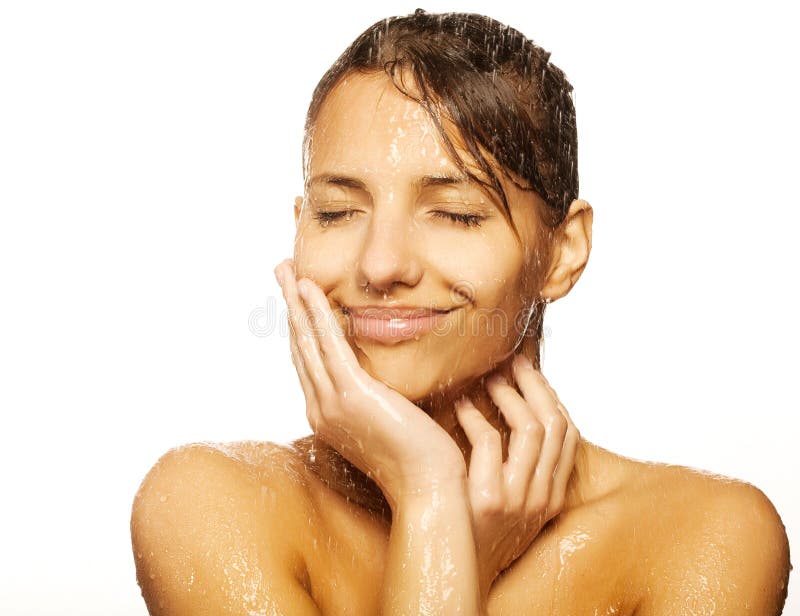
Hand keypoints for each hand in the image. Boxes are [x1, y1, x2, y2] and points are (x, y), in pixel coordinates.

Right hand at [274, 258, 466, 509]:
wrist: (430, 491)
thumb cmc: (420, 461)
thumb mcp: (391, 422)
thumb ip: (379, 398)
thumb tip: (386, 379)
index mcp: (328, 415)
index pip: (310, 361)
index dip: (302, 326)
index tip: (299, 297)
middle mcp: (320, 409)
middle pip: (299, 346)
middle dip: (289, 306)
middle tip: (281, 271)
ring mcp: (331, 404)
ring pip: (306, 341)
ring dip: (295, 301)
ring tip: (285, 269)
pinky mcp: (351, 396)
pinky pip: (327, 345)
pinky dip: (316, 314)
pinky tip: (308, 289)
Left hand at [454, 355, 580, 598]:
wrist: (451, 571)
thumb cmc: (474, 529)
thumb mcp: (512, 503)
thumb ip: (520, 466)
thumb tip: (515, 411)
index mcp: (553, 497)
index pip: (569, 434)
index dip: (550, 395)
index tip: (530, 369)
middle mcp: (542, 498)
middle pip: (555, 423)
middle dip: (534, 385)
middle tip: (510, 361)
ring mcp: (518, 501)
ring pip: (530, 427)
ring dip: (507, 395)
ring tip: (485, 377)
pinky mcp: (487, 501)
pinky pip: (489, 442)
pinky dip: (475, 417)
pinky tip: (460, 406)